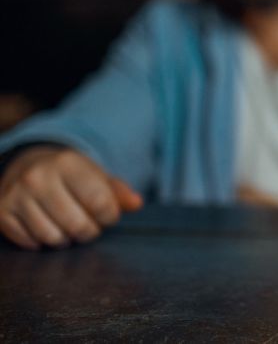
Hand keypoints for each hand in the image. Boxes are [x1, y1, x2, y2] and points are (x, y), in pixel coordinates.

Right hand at [0, 146, 142, 249]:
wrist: (29, 164)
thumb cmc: (72, 176)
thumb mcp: (97, 175)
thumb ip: (119, 191)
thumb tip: (136, 204)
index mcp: (68, 163)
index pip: (100, 203)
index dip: (110, 216)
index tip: (107, 215)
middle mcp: (39, 177)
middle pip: (77, 225)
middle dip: (90, 231)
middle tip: (89, 225)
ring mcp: (17, 195)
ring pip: (52, 237)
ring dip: (66, 239)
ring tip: (69, 227)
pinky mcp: (2, 212)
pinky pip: (30, 242)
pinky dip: (43, 242)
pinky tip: (48, 227)